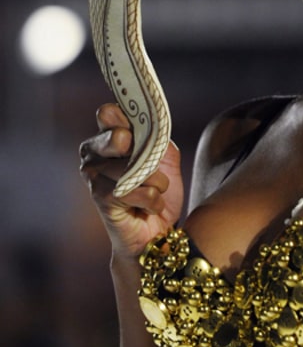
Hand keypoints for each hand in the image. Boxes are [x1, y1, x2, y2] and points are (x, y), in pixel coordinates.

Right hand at [79, 102, 182, 258]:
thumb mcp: (164, 158)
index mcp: (106, 138)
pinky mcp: (101, 197)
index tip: (140, 129)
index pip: (108, 113)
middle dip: (145, 155)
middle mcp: (92, 153)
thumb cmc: (157, 192)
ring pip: (137, 167)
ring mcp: (93, 175)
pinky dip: (154, 202)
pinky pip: (140, 191)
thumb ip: (157, 138)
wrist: (156, 233)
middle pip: (120, 137)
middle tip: (151, 169)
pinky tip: (147, 209)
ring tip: (154, 193)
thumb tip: (152, 125)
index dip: (126, 118)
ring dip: (158, 183)